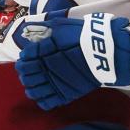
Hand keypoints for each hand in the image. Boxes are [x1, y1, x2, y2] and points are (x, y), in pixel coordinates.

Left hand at [15, 13, 129, 109]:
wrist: (105, 52)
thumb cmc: (84, 36)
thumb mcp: (62, 26)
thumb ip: (46, 29)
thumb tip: (32, 30)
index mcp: (42, 53)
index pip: (24, 59)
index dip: (24, 59)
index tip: (28, 58)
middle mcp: (45, 69)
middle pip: (25, 76)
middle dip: (25, 73)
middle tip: (31, 71)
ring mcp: (55, 83)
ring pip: (33, 91)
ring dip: (31, 87)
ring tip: (36, 84)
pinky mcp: (65, 94)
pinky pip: (47, 103)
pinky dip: (42, 100)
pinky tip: (44, 95)